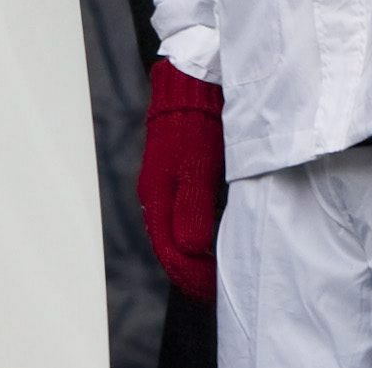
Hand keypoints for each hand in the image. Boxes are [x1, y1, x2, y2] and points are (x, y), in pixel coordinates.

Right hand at [137, 59, 225, 300]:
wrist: (192, 80)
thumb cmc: (193, 121)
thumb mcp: (196, 167)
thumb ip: (192, 210)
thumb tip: (192, 250)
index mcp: (156, 197)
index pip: (169, 252)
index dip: (191, 276)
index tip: (212, 292)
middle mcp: (157, 193)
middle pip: (171, 245)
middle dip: (192, 269)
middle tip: (215, 287)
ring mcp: (167, 181)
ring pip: (177, 229)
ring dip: (194, 251)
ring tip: (215, 267)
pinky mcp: (179, 170)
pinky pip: (184, 211)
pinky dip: (197, 230)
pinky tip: (213, 233)